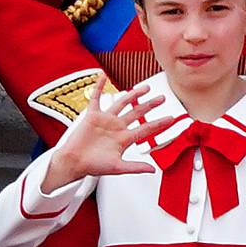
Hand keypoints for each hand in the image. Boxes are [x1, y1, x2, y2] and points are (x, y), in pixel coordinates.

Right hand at [45, 81, 179, 188]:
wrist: (74, 162)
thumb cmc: (93, 166)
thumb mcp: (117, 168)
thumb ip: (135, 167)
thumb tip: (153, 170)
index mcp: (124, 139)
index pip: (146, 128)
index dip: (159, 123)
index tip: (171, 118)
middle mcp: (117, 127)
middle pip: (137, 113)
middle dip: (150, 105)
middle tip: (162, 98)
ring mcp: (105, 120)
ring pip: (122, 103)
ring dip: (133, 94)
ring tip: (145, 87)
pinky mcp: (92, 115)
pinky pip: (96, 98)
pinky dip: (98, 86)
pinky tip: (103, 76)